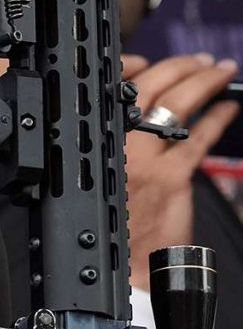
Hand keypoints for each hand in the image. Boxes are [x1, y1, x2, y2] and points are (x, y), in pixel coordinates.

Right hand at [124, 54, 238, 289]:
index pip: (114, 88)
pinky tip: (230, 107)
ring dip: (203, 81)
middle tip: (199, 61)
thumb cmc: (117, 224)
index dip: (136, 66)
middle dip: (180, 67)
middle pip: (151, 89)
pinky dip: (218, 116)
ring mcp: (147, 160)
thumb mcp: (106, 174)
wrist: (124, 267)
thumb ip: (120, 141)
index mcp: (98, 141)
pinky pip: (199, 136)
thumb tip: (143, 108)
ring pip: (177, 104)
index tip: (151, 62)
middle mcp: (120, 145)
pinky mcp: (173, 177)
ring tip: (218, 72)